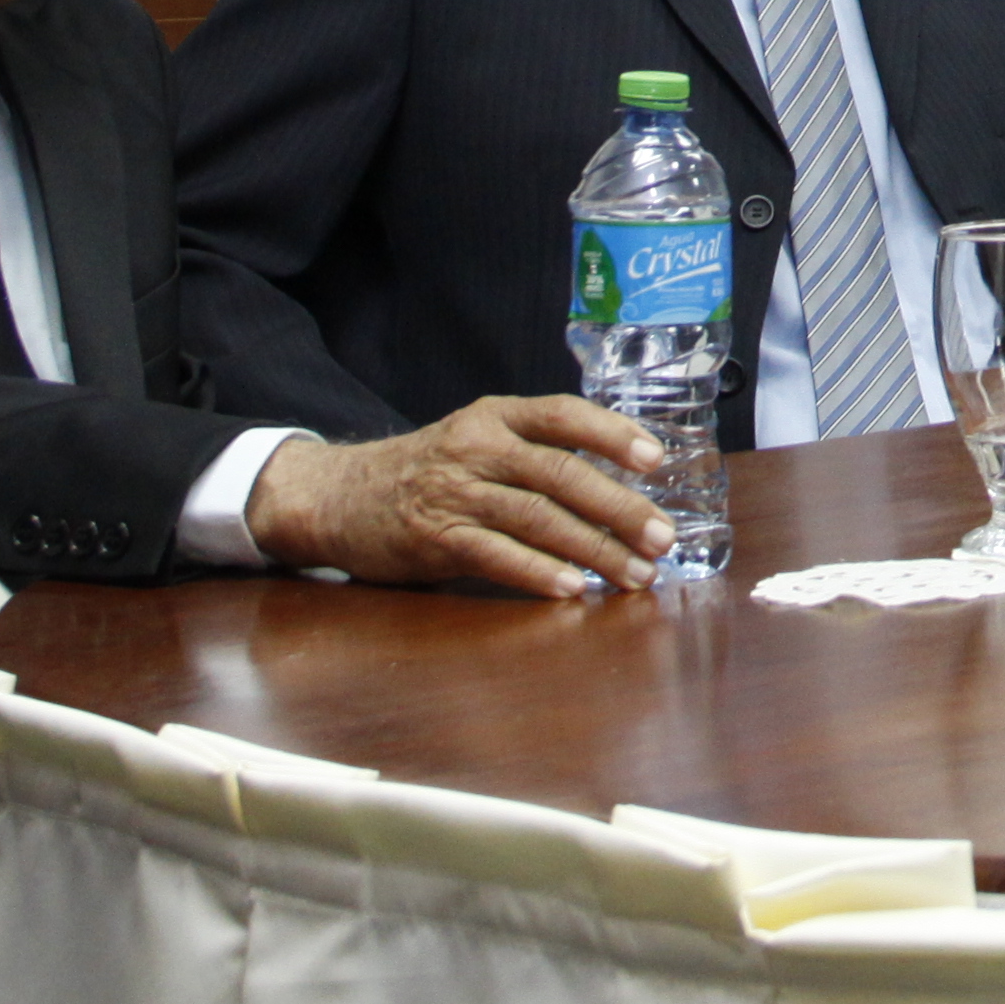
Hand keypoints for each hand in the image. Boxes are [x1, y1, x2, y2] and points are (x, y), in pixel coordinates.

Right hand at [244, 395, 677, 597]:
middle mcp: (477, 448)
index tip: (656, 459)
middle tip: (662, 537)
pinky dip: (537, 573)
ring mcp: (455, 493)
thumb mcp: (480, 440)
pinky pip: (496, 556)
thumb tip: (623, 484)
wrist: (342, 495)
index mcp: (496, 417)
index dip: (612, 434)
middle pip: (559, 474)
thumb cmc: (430, 471)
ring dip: (592, 551)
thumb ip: (537, 452)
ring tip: (633, 575)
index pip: (562, 414)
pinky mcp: (435, 538)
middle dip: (618, 508)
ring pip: (536, 519)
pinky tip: (572, 589)